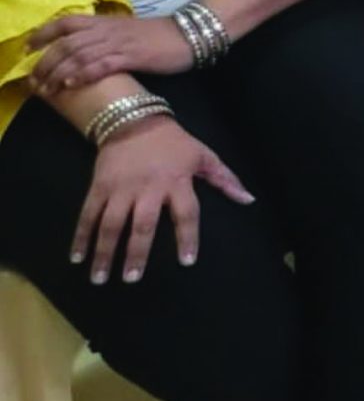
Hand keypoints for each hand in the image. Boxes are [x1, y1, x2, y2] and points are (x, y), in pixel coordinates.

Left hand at [28, 15, 192, 95]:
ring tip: (47, 88)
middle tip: (33, 80)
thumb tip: (82, 51)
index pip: (67, 22)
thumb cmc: (158, 37)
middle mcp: (108, 30)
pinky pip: (102, 64)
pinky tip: (72, 83)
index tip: (28, 48)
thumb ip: (104, 38)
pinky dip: (84, 73)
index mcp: (105, 22)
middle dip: (45, 61)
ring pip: (79, 54)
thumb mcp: (126, 33)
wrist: (190, 36)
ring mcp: (120, 43)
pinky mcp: (133, 57)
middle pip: (67, 42)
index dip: (43, 33)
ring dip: (58, 72)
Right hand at [72, 115, 253, 284]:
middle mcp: (148, 188)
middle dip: (136, 253)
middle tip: (132, 278)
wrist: (135, 121)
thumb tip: (248, 199)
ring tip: (100, 278)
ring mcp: (120, 188)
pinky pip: (88, 214)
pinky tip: (77, 257)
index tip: (187, 261)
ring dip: (105, 252)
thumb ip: (225, 179)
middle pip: (143, 224)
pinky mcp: (99, 186)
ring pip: (110, 224)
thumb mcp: (204, 156)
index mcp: (177, 182)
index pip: (186, 213)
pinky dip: (81, 236)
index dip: (188, 237)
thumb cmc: (175, 143)